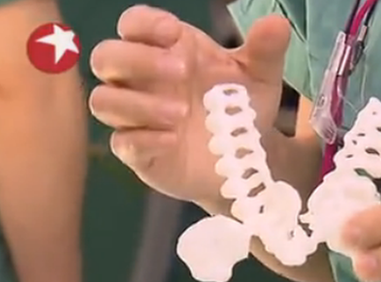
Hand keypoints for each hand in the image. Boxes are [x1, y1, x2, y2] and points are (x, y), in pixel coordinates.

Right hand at [89, 5, 289, 205]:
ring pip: (104, 100)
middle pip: (106, 56)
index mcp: (167, 49)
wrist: (243, 160)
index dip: (145, 24)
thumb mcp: (259, 78)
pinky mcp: (137, 150)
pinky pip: (122, 142)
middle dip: (137, 59)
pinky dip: (144, 139)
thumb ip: (264, 51)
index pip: (134, 23)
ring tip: (181, 113)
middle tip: (182, 72)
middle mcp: (142, 79)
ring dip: (138, 104)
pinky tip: (173, 140)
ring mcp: (135, 116)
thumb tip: (276, 22)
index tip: (174, 33)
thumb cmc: (240, 109)